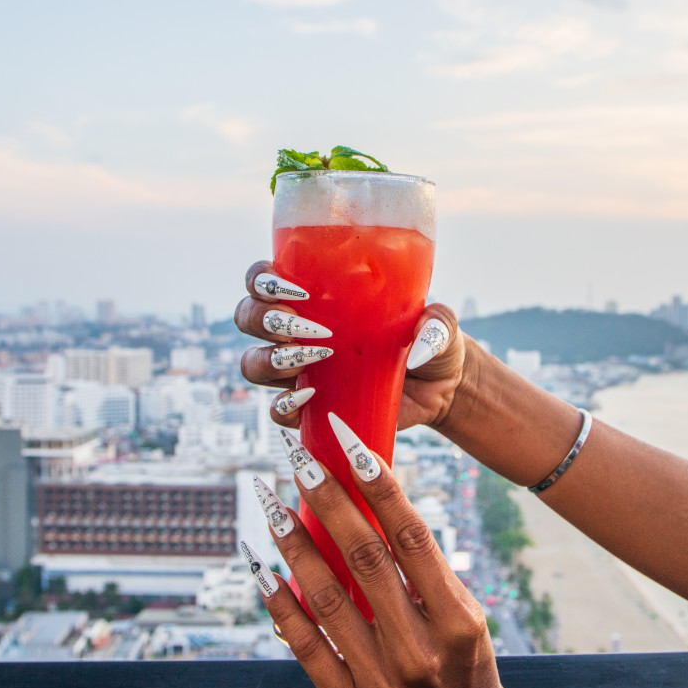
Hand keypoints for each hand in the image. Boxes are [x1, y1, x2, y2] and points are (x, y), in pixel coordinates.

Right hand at [235, 261, 467, 429]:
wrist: (441, 388)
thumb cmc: (432, 342)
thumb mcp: (441, 324)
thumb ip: (436, 324)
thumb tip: (417, 347)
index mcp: (317, 296)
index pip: (263, 278)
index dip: (262, 280)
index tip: (299, 291)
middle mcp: (297, 329)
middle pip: (247, 316)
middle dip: (264, 319)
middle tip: (307, 327)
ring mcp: (299, 370)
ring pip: (252, 363)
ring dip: (271, 360)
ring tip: (313, 359)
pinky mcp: (310, 407)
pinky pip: (276, 410)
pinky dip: (284, 406)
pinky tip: (311, 399)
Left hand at [248, 429, 504, 687]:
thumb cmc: (461, 668)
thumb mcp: (464, 622)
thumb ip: (427, 574)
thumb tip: (376, 505)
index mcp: (455, 621)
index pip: (412, 536)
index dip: (381, 484)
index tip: (353, 442)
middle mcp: (416, 648)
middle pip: (364, 556)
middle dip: (328, 500)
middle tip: (300, 457)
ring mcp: (378, 677)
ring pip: (324, 596)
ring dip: (293, 542)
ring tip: (268, 500)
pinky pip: (304, 645)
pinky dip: (279, 604)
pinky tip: (260, 566)